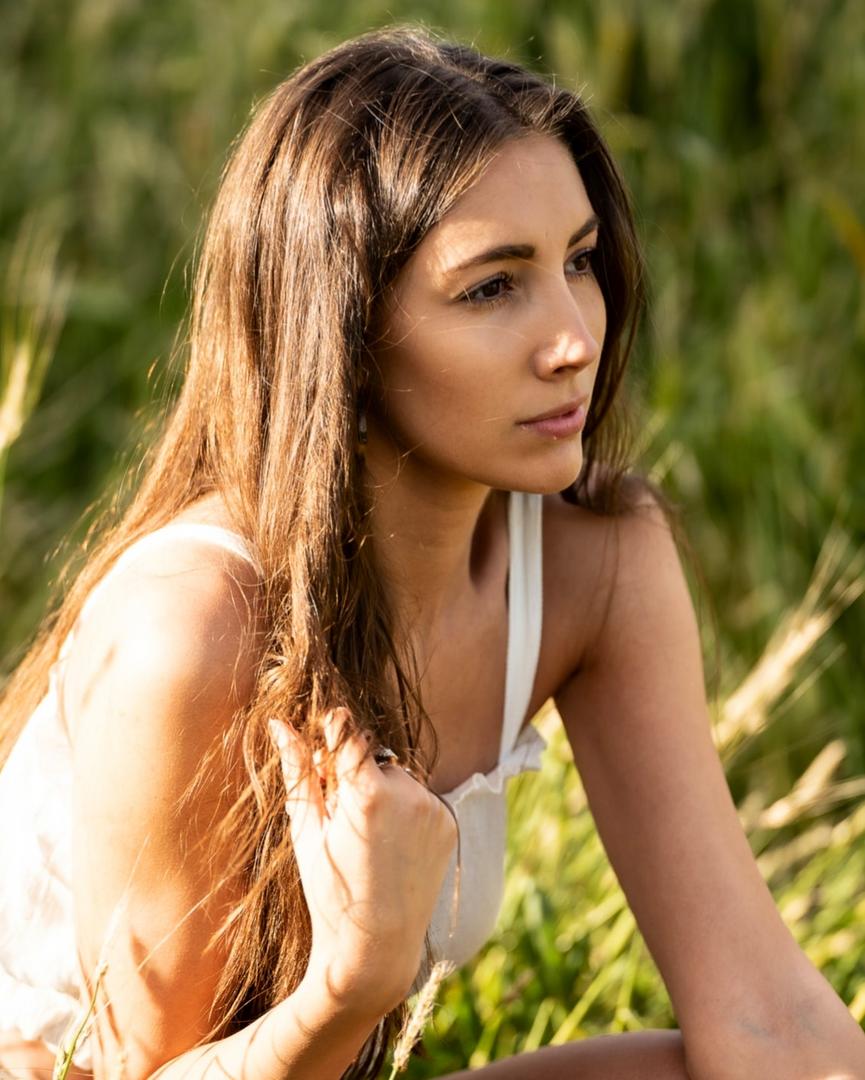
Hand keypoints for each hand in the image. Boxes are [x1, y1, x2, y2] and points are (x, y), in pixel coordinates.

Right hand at [268, 710, 456, 1016]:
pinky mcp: (448, 824)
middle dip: (356, 775)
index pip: (348, 731)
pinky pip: (420, 800)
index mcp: (367, 793)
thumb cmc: (329, 890)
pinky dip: (404, 813)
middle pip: (372, 758)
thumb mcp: (306, 831)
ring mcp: (433, 809)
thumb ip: (297, 771)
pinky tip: (391, 849)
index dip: (332, 733)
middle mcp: (408, 794)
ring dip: (382, 793)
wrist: (376, 948)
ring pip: (398, 778)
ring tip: (368, 841)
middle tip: (340, 817)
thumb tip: (278, 722)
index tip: (323, 742)